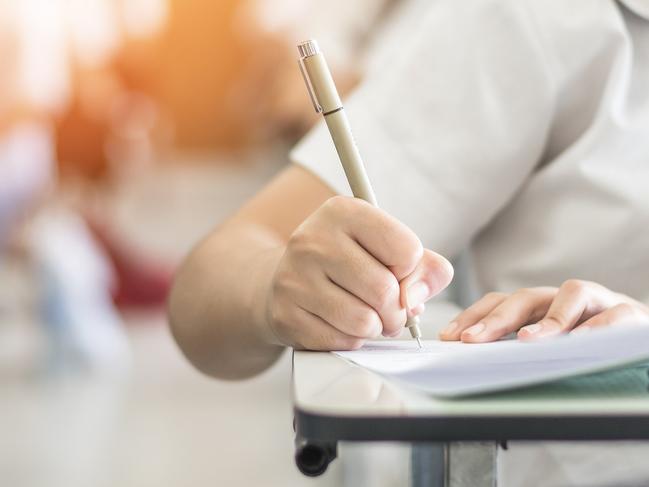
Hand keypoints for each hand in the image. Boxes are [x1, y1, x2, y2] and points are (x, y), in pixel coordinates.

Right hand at [265, 196, 453, 349]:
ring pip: (364, 321)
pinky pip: (341, 341)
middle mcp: (313, 239)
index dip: (410, 270)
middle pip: (385, 290)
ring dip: (376, 327)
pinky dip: (351, 339)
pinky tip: (341, 323)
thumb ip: (424, 267)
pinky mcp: (285, 314)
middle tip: (390, 309)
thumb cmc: (347, 261)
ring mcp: (294, 277)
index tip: (395, 271)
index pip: (406, 249)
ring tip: (367, 316)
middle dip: (397, 310)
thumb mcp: (386, 247)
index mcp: (343, 211)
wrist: (285, 278)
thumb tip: (415, 300)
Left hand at [439, 280, 648, 342]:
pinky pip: (615, 315)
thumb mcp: (551, 345)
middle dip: (496, 318)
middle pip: (527, 297)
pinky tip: (582, 342)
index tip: (449, 336)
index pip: (501, 302)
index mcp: (542, 305)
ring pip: (572, 294)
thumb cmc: (591, 344)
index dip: (474, 315)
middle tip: (471, 339)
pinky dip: (598, 327)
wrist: (641, 336)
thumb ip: (518, 349)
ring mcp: (598, 302)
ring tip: (527, 341)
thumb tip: (474, 361)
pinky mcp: (631, 313)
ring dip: (548, 318)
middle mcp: (565, 298)